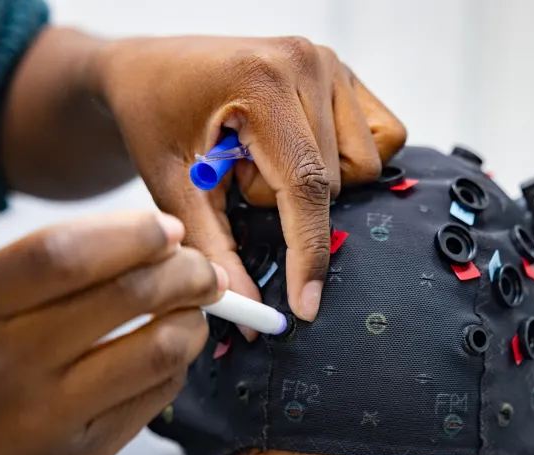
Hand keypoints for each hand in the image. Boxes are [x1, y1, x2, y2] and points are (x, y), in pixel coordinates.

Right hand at [0, 211, 225, 454]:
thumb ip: (50, 264)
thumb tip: (161, 238)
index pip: (66, 256)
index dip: (133, 234)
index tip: (168, 228)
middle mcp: (3, 365)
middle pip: (127, 298)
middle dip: (186, 271)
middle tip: (201, 268)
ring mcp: (44, 418)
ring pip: (159, 351)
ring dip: (192, 319)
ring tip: (192, 307)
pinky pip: (157, 395)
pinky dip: (176, 362)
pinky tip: (166, 349)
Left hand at [90, 35, 406, 325]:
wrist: (153, 70)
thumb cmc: (155, 118)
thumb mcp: (173, 188)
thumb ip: (215, 251)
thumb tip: (250, 312)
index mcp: (260, 82)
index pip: (305, 185)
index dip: (309, 253)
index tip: (307, 304)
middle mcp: (306, 63)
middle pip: (334, 183)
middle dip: (286, 203)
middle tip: (238, 174)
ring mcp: (332, 63)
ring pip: (362, 168)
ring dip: (314, 183)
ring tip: (265, 158)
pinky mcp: (346, 73)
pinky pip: (380, 141)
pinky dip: (345, 162)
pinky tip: (300, 150)